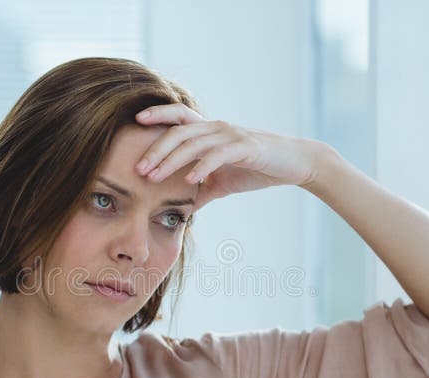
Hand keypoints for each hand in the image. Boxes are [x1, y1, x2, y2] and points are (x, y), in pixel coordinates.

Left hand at [134, 103, 330, 210]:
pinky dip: (202, 166)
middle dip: (155, 150)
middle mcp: (217, 127)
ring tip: (154, 176)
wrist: (293, 164)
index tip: (135, 122)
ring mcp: (231, 135)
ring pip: (194, 143)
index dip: (157, 114)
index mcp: (209, 131)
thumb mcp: (222, 184)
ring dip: (171, 160)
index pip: (178, 117)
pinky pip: (218, 154)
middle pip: (178, 132)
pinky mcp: (245, 146)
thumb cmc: (255, 169)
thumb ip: (200, 193)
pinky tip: (190, 180)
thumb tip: (181, 212)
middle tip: (138, 169)